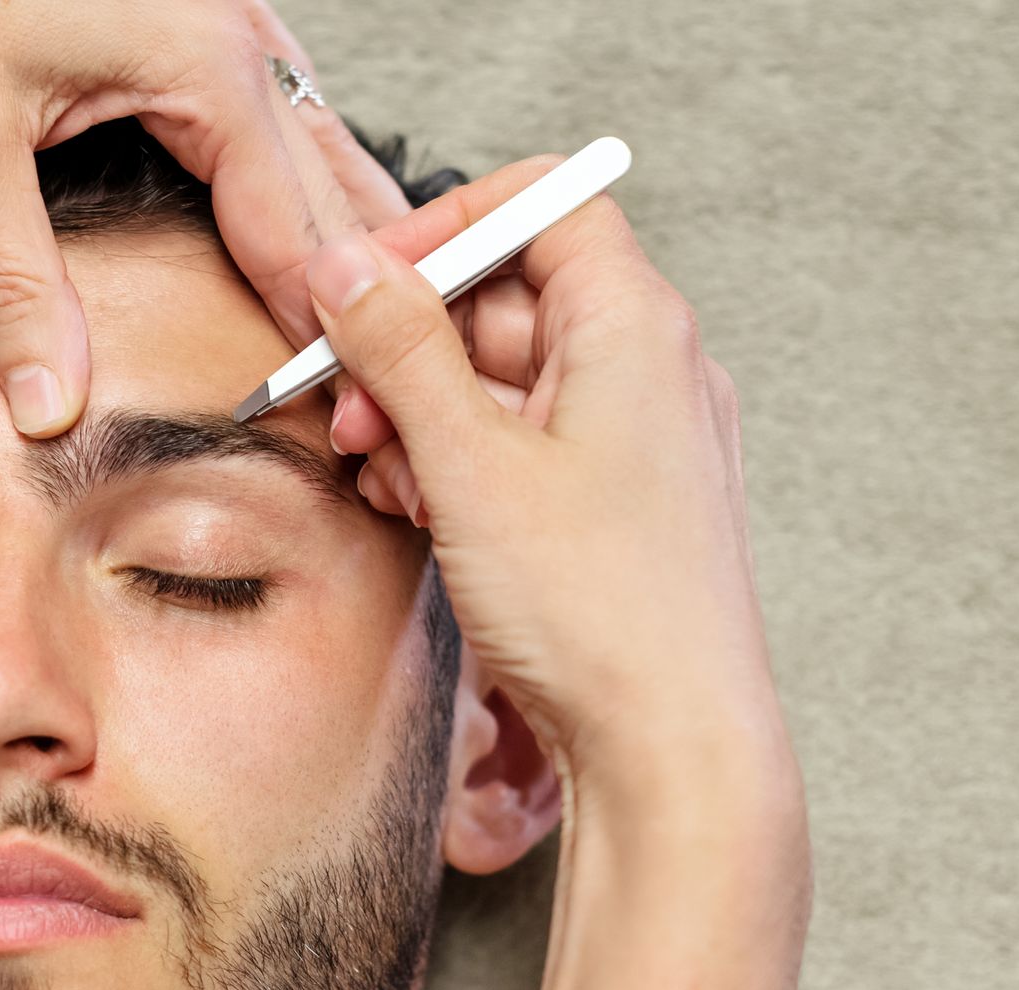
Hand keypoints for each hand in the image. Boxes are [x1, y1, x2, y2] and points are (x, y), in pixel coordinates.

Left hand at [0, 0, 411, 435]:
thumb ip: (12, 280)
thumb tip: (49, 401)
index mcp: (207, 71)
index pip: (293, 241)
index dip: (315, 341)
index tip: (339, 422)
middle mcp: (240, 42)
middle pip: (332, 202)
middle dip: (356, 305)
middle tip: (368, 406)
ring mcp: (231, 24)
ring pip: (323, 156)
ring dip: (345, 248)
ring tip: (362, 344)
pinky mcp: (202, 23)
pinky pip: (284, 123)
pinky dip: (307, 195)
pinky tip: (302, 240)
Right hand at [305, 157, 785, 772]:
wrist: (671, 750)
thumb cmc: (602, 610)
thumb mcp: (472, 463)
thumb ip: (402, 350)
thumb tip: (349, 265)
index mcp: (636, 328)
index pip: (545, 210)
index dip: (449, 229)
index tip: (368, 278)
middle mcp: (649, 372)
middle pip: (511, 301)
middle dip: (412, 346)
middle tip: (347, 403)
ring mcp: (636, 442)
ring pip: (505, 383)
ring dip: (425, 414)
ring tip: (386, 476)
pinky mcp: (614, 506)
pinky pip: (523, 449)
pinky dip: (461, 465)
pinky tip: (424, 513)